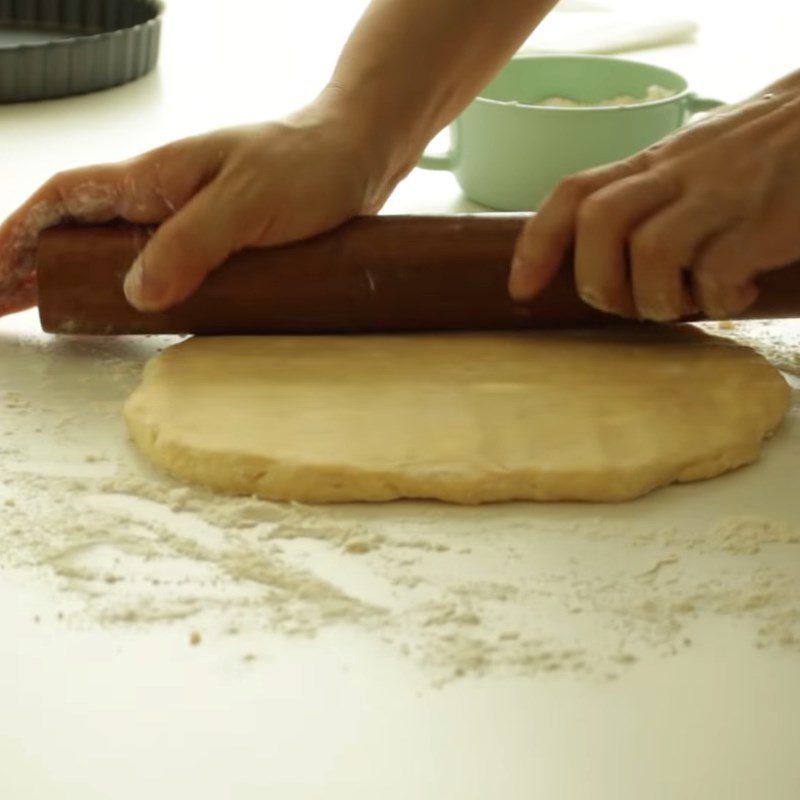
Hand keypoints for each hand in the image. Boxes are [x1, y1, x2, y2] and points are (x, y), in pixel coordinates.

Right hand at [0, 90, 386, 314]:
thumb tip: (137, 292)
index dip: (20, 233)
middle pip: (77, 229)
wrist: (358, 156)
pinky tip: (125, 312)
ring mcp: (192, 222)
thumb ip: (193, 243)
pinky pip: (162, 268)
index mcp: (156, 177)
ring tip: (45, 312)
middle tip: (3, 306)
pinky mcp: (222, 244)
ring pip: (115, 250)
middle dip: (32, 264)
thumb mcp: (248, 202)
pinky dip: (131, 288)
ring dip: (76, 278)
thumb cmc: (308, 166)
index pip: (65, 199)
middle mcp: (165, 199)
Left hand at [508, 71, 799, 320]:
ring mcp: (719, 196)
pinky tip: (735, 294)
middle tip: (622, 305)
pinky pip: (714, 274)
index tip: (521, 289)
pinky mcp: (760, 223)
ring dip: (655, 300)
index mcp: (650, 163)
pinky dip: (716, 301)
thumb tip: (592, 258)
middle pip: (600, 223)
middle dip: (597, 282)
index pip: (574, 193)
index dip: (536, 244)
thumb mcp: (687, 165)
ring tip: (682, 303)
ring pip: (650, 253)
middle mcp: (677, 174)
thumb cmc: (753, 156)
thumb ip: (642, 200)